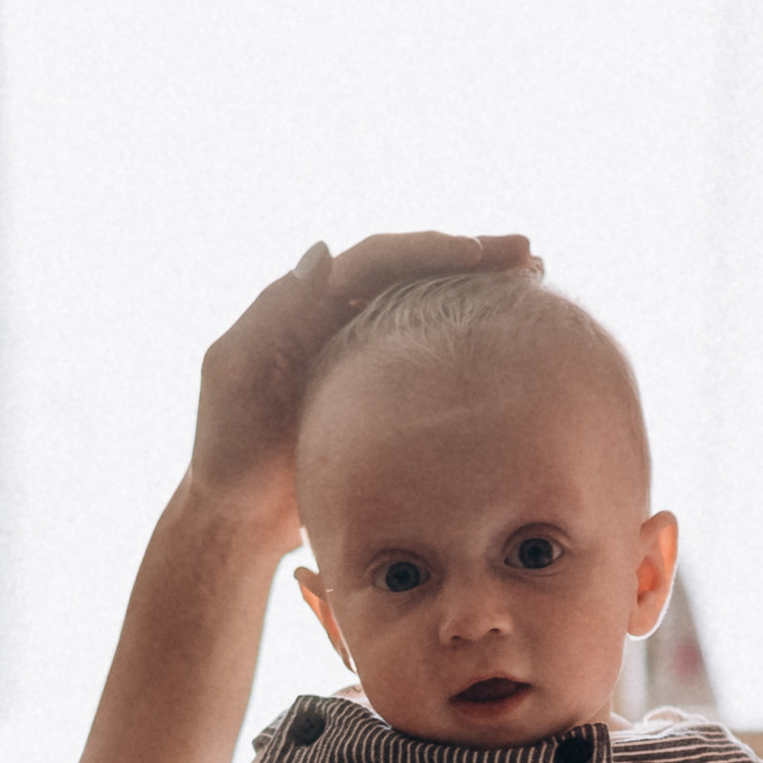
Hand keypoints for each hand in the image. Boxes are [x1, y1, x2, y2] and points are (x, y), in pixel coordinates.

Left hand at [186, 230, 536, 543]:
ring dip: (479, 287)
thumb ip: (273, 313)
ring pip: (428, 303)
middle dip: (470, 256)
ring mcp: (363, 352)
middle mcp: (338, 317)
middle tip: (528, 255)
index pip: (377, 259)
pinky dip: (468, 338)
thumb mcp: (236, 374)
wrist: (237, 513)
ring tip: (534, 279)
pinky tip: (511, 337)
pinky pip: (430, 351)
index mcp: (305, 303)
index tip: (482, 252)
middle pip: (413, 270)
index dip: (429, 249)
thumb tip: (323, 251)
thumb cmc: (227, 447)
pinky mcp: (382, 392)